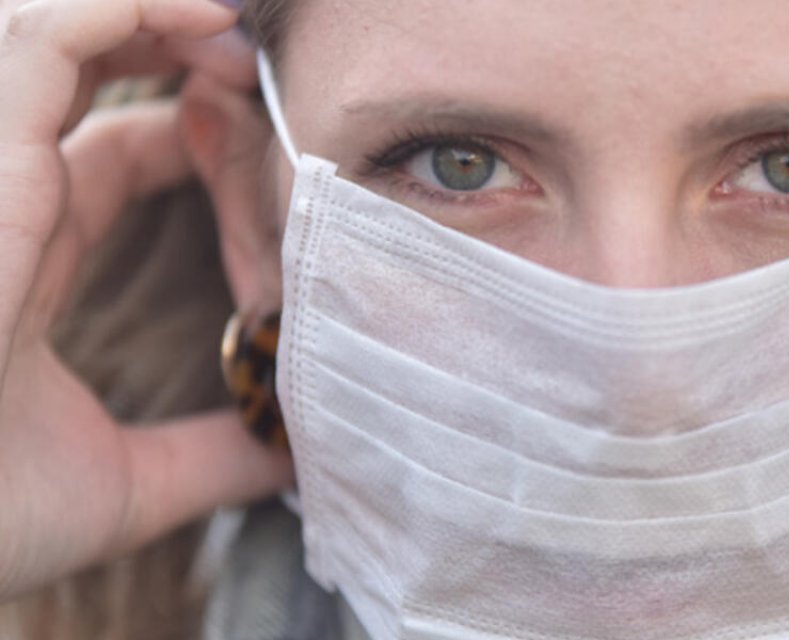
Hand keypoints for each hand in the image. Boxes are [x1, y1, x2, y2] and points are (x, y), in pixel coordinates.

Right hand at [0, 0, 292, 598]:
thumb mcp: (124, 486)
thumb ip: (209, 455)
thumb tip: (291, 457)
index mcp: (24, 254)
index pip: (103, 149)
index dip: (185, 127)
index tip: (261, 129)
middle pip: (70, 68)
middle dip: (164, 40)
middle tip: (252, 58)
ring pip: (46, 32)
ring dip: (146, 12)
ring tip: (232, 29)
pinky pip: (37, 41)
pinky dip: (116, 11)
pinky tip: (198, 16)